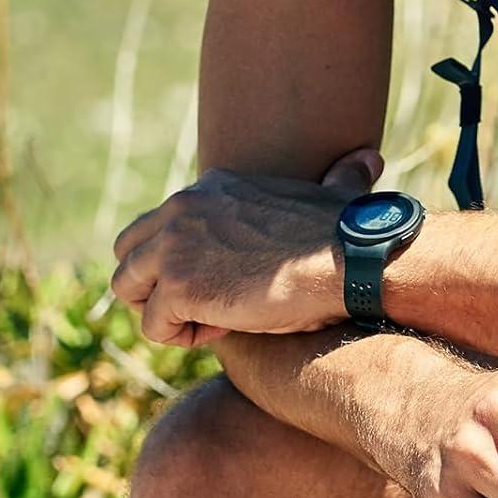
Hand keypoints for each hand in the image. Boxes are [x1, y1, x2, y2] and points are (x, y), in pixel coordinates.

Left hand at [109, 147, 381, 346]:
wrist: (348, 261)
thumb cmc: (344, 238)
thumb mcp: (329, 195)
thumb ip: (336, 177)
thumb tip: (370, 160)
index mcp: (209, 187)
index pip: (157, 227)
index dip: (183, 263)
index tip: (225, 279)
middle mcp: (182, 207)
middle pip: (127, 255)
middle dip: (154, 287)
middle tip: (203, 306)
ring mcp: (175, 244)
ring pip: (129, 290)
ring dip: (166, 313)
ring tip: (216, 318)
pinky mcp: (177, 284)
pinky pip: (154, 326)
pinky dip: (183, 337)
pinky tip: (225, 328)